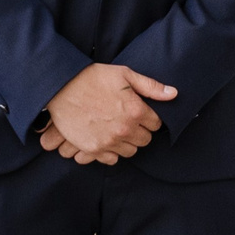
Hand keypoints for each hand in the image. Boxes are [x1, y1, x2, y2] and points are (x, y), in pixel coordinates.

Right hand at [41, 63, 175, 160]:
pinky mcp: (93, 149)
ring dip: (127, 141)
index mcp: (135, 111)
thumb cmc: (93, 78)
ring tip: (117, 128)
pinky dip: (112, 151)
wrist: (61, 88)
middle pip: (145, 140)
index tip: (142, 112)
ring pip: (130, 151)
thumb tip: (173, 94)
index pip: (156, 124)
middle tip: (129, 120)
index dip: (150, 117)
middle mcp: (124, 130)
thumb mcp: (124, 75)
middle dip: (141, 130)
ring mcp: (108, 142)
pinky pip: (112, 159)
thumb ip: (150, 86)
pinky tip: (107, 138)